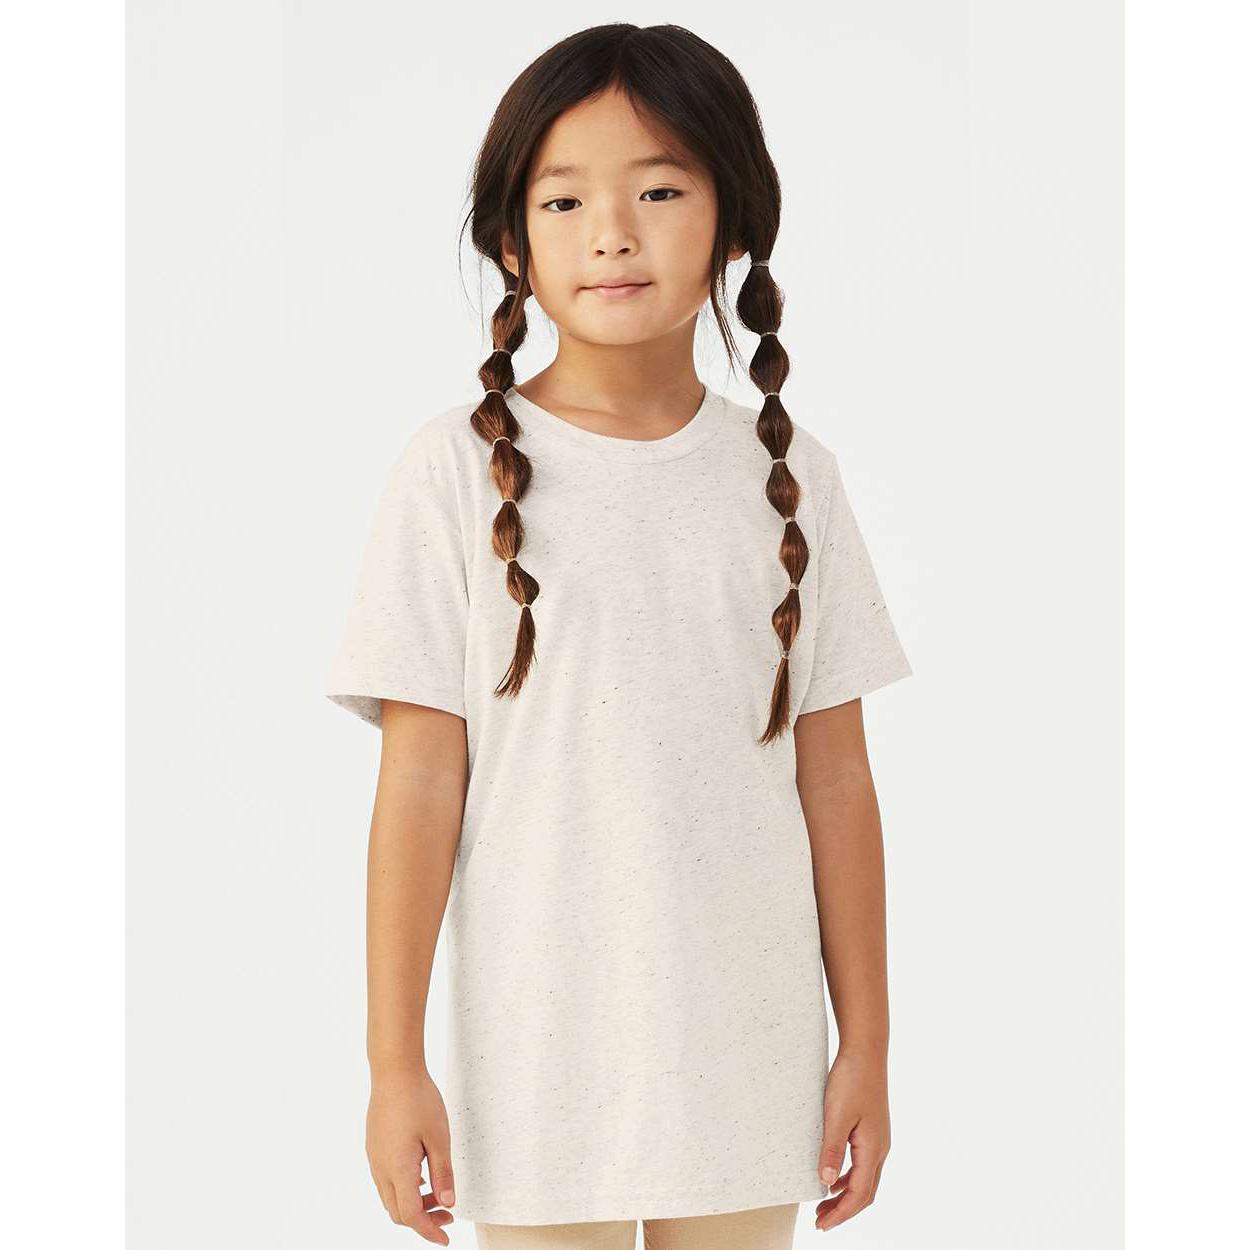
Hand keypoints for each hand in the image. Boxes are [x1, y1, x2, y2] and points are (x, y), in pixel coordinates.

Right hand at [366, 1068, 456, 1244]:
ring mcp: (374, 1158)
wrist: (394, 1071)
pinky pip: (386, 1180)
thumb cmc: (419, 1099)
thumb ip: (443, 1173)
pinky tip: (422, 1175)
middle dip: (423, 1220)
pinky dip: (404, 1187)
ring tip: (437, 1194)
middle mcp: (381, 1168)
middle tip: (448, 1214)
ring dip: (413, 1203)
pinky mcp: (374, 1147)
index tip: (446, 1238)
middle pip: (397, 1212)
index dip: (429, 1231)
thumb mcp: (440, 1137)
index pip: (411, 1216)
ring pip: (390, 1197)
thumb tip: (448, 1203)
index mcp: (398, 1169)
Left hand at [813, 1047, 890, 1231]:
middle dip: (843, 1210)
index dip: (841, 1213)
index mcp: (873, 1149)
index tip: (821, 1225)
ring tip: (823, 1203)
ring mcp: (878, 1139)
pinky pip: (862, 1163)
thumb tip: (825, 1183)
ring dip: (845, 1195)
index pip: (859, 1195)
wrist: (865, 1051)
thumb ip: (831, 1150)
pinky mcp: (871, 1129)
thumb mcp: (836, 1116)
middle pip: (865, 1192)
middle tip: (819, 1220)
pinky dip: (848, 1177)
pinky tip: (833, 1176)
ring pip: (864, 1179)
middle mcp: (880, 1148)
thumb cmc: (851, 1080)